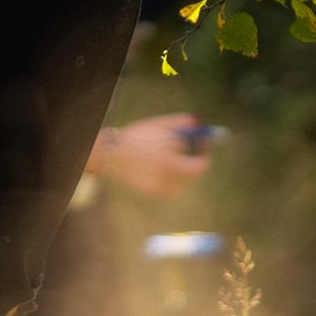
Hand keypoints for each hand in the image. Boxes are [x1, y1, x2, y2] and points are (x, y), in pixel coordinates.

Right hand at [89, 113, 209, 197]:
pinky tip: (161, 167)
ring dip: (184, 170)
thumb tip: (198, 123)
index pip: (200, 164)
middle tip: (193, 151)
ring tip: (171, 157)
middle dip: (195, 161)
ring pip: (184, 182)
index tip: (202, 143)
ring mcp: (160, 187)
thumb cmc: (137, 136)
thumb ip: (180, 123)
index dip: (204, 153)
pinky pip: (173, 187)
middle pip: (194, 175)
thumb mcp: (158, 125)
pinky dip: (173, 178)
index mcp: (170, 160)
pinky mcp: (154, 193)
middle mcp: (167, 177)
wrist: (112, 155)